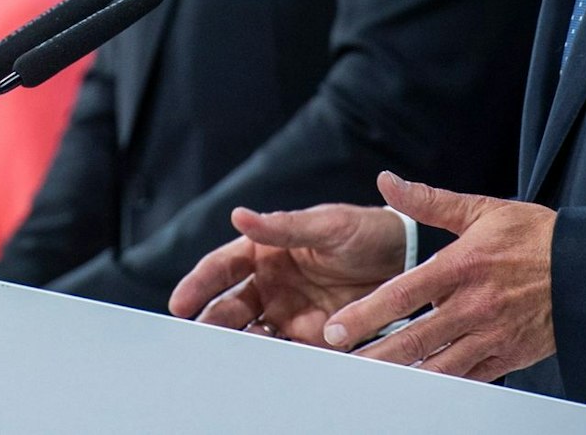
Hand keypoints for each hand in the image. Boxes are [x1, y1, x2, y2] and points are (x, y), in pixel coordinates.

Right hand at [168, 203, 405, 346]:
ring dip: (239, 346)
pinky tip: (268, 371)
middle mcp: (269, 285)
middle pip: (228, 308)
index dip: (198, 285)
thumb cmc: (362, 231)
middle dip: (211, 324)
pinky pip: (286, 354)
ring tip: (231, 359)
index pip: (221, 268)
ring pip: (251, 334)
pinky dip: (274, 364)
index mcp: (263, 251)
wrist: (406, 259)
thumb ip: (283, 227)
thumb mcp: (326, 225)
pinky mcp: (311, 338)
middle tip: (198, 341)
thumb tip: (239, 214)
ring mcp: (287, 313)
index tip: (179, 304)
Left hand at [323, 172, 555, 381]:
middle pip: (415, 337)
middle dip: (374, 352)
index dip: (367, 314)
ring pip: (439, 365)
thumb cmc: (533, 236)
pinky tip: (417, 389)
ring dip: (402, 374)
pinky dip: (441, 385)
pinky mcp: (508, 357)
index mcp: (463, 266)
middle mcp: (474, 305)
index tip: (338, 328)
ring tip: (369, 382)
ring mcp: (492, 335)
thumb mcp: (480, 209)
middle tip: (340, 361)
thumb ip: (428, 200)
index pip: (404, 294)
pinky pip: (468, 378)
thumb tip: (386, 182)